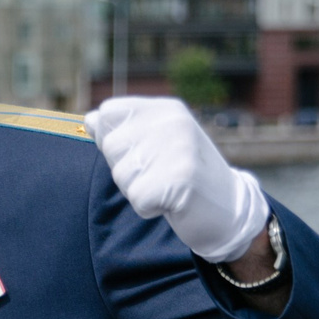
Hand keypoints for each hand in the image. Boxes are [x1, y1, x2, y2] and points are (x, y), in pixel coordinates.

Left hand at [85, 96, 269, 264]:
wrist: (229, 209)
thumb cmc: (183, 176)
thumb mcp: (154, 144)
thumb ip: (123, 131)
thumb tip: (90, 120)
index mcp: (165, 110)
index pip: (108, 112)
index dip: (112, 139)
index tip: (139, 152)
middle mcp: (173, 122)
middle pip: (111, 146)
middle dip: (126, 169)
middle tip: (159, 175)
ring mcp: (179, 149)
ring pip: (121, 174)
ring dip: (137, 190)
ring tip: (166, 187)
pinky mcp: (181, 179)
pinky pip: (136, 198)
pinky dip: (148, 208)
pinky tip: (172, 202)